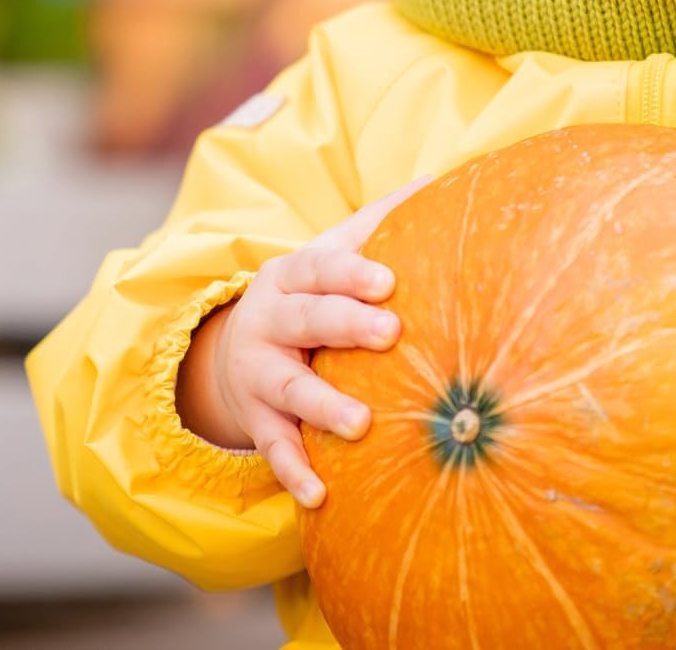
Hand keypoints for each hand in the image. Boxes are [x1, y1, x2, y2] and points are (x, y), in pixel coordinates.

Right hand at [213, 175, 432, 508]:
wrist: (235, 348)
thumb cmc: (310, 294)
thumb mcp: (331, 253)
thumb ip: (379, 222)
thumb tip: (440, 181)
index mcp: (291, 276)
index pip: (320, 267)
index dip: (351, 272)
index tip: (388, 280)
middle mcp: (268, 321)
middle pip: (305, 320)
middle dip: (345, 325)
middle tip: (390, 332)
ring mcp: (257, 374)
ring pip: (288, 389)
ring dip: (323, 406)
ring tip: (361, 422)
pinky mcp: (255, 421)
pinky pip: (273, 449)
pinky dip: (295, 472)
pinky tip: (320, 495)